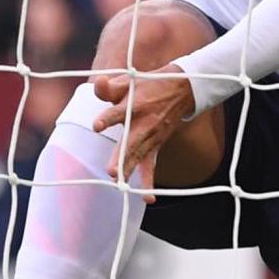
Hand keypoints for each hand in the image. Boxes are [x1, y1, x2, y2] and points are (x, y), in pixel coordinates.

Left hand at [89, 62, 195, 181]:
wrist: (180, 90)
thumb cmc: (146, 86)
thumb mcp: (128, 81)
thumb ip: (109, 87)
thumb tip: (98, 82)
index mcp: (133, 105)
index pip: (117, 113)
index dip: (107, 118)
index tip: (97, 125)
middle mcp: (142, 124)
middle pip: (129, 142)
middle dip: (120, 156)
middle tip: (111, 171)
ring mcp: (150, 137)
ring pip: (138, 156)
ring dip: (130, 170)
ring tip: (120, 182)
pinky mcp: (155, 146)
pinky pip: (151, 166)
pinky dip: (149, 181)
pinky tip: (148, 198)